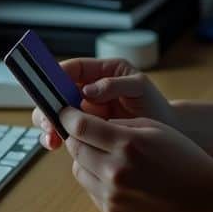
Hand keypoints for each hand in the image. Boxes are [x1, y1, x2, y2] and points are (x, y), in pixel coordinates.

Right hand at [32, 57, 174, 149]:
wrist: (166, 132)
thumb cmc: (155, 105)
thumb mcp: (139, 88)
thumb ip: (115, 84)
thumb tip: (88, 89)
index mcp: (102, 71)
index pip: (73, 68)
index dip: (56, 74)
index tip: (46, 84)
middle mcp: (89, 89)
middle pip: (58, 91)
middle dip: (48, 103)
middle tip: (47, 117)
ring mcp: (86, 110)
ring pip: (57, 112)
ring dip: (49, 122)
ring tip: (51, 135)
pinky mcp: (86, 129)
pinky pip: (65, 129)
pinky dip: (57, 135)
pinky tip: (55, 144)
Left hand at [60, 108, 212, 211]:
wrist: (206, 200)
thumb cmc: (183, 159)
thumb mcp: (154, 129)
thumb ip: (118, 125)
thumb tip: (88, 123)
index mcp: (127, 144)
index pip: (79, 126)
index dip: (68, 115)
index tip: (66, 111)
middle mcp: (115, 172)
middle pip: (75, 148)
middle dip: (78, 136)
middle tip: (87, 131)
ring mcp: (113, 197)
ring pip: (79, 170)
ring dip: (85, 159)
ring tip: (107, 155)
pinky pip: (91, 191)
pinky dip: (97, 180)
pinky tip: (118, 175)